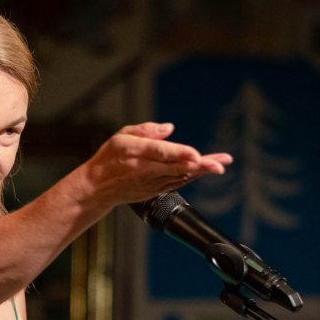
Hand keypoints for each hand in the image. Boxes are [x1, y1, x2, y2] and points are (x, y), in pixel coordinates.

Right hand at [77, 122, 231, 206]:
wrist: (98, 187)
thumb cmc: (110, 158)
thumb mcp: (121, 135)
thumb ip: (146, 130)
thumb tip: (170, 128)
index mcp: (137, 153)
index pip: (162, 153)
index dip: (180, 155)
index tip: (196, 156)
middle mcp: (147, 170)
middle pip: (178, 168)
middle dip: (200, 167)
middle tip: (220, 165)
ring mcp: (153, 183)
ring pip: (182, 177)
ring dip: (202, 171)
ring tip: (221, 163)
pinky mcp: (156, 190)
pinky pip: (178, 182)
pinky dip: (192, 176)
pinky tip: (206, 169)